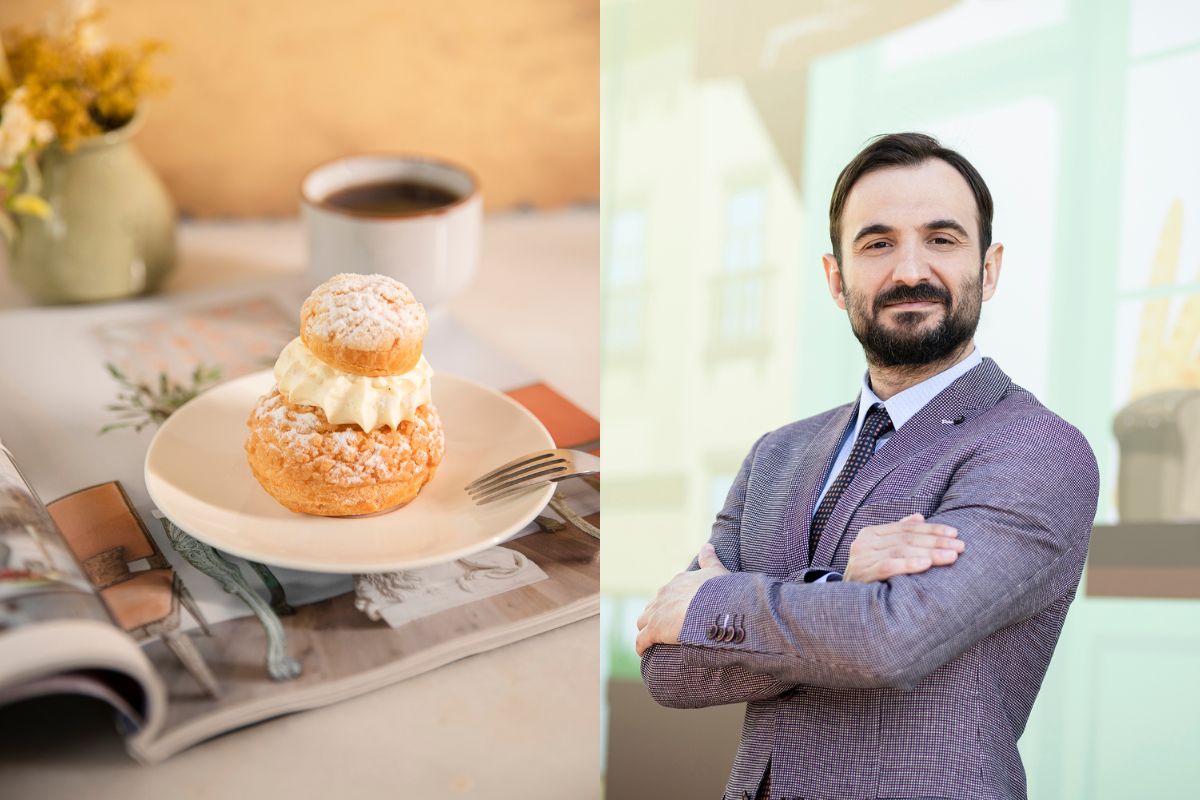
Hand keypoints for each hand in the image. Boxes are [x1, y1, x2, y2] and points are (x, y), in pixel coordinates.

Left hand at [635, 543, 729, 655]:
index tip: (677, 611)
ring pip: (643, 621)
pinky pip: (641, 640)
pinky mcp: (654, 629)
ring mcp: (657, 612)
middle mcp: (664, 594)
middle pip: (653, 606)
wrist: (713, 607)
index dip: (671, 603)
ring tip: (653, 641)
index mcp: (678, 582)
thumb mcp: (716, 571)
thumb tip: (707, 545)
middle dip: (656, 615)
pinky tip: (643, 652)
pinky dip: (641, 646)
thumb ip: (709, 559)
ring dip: (646, 630)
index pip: (668, 592)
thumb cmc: (719, 591)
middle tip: (666, 627)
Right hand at [844, 513, 963, 582]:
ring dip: (930, 552)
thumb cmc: (869, 575)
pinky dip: (909, 564)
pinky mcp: (863, 574)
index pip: (906, 528)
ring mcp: (862, 558)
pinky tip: (926, 564)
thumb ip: (898, 534)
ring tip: (951, 556)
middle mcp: (864, 542)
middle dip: (936, 541)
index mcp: (871, 533)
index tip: (954, 533)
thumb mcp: (880, 552)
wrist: (844, 603)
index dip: (932, 529)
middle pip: (907, 538)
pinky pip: (889, 566)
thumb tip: (920, 517)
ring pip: (901, 550)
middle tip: (960, 546)